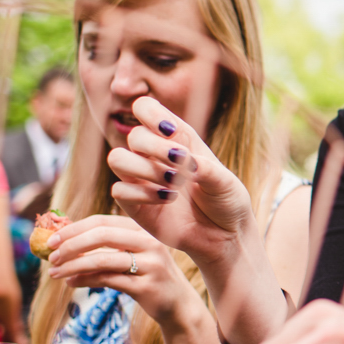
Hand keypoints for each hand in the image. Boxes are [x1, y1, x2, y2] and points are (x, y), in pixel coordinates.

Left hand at [45, 214, 204, 331]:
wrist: (177, 304)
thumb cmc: (147, 276)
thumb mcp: (130, 256)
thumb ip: (103, 247)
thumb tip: (61, 244)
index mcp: (142, 230)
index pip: (102, 221)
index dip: (74, 228)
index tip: (51, 239)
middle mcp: (150, 242)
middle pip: (102, 236)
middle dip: (71, 245)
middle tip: (51, 255)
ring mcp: (151, 264)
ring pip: (103, 260)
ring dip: (73, 266)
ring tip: (55, 273)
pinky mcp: (147, 286)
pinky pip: (109, 280)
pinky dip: (85, 280)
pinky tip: (72, 283)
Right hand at [106, 96, 258, 266]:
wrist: (225, 235)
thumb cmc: (227, 201)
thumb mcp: (225, 181)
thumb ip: (206, 168)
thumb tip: (183, 161)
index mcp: (177, 139)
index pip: (145, 108)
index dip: (151, 114)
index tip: (170, 132)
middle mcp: (154, 155)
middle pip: (133, 135)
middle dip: (155, 147)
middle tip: (180, 163)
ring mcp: (142, 179)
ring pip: (116, 159)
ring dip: (145, 169)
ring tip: (174, 183)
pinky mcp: (134, 204)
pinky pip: (119, 190)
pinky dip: (142, 193)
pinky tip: (167, 199)